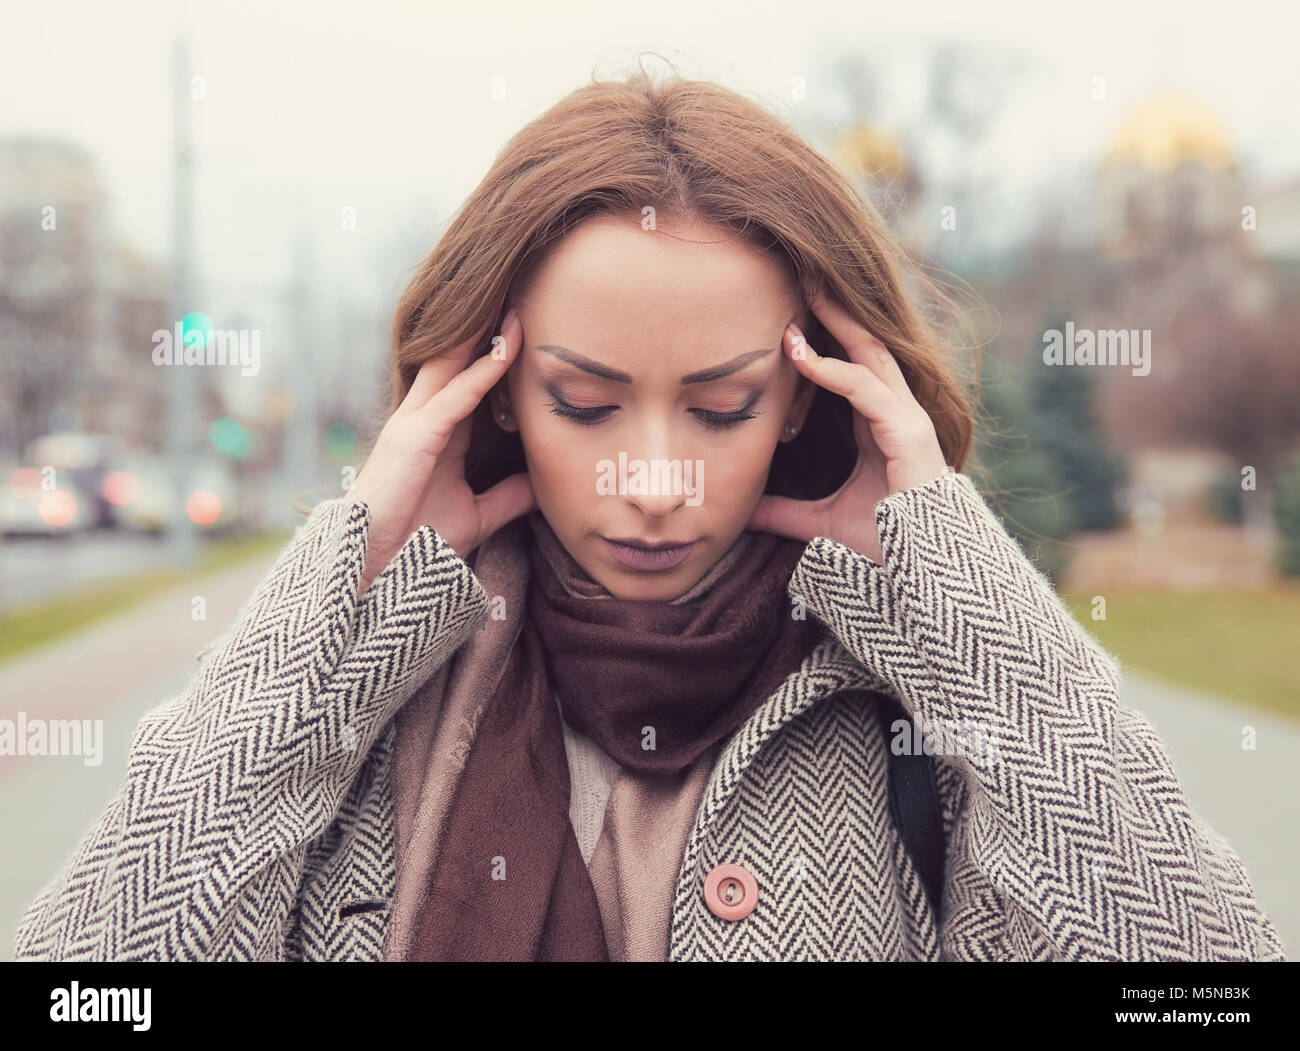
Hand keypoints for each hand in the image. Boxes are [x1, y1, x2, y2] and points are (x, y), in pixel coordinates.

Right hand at [347, 307, 535, 594]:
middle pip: (455, 359)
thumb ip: (507, 496)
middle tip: (518, 294)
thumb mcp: (476, 514)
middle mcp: (421, 419)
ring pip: (453, 364)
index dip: (491, 350)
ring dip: (485, 334)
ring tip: (516, 303)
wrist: (376, 573)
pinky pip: (456, 395)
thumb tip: (542, 485)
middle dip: (484, 327)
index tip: (521, 323)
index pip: (466, 378)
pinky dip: (484, 370)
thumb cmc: (417, 545)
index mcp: (435, 434)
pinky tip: (508, 349)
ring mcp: (414, 425)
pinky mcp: (414, 438)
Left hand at [747, 286, 948, 563]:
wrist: (923, 578)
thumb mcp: (819, 522)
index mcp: (877, 425)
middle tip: (801, 274)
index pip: (850, 365)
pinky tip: (800, 356)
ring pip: (870, 355)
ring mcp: (906, 420)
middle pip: (865, 346)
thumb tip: (742, 510)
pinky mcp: (909, 434)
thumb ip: (783, 511)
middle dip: (835, 310)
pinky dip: (832, 371)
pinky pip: (866, 390)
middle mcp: (895, 414)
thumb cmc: (883, 547)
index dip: (821, 339)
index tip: (785, 316)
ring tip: (802, 294)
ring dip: (835, 323)